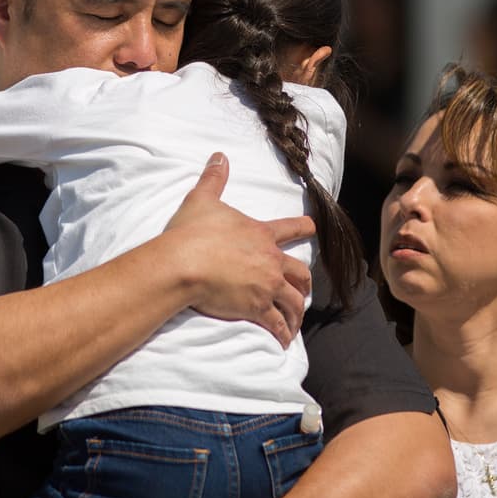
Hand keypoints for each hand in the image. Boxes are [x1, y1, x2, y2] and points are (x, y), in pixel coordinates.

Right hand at [165, 153, 313, 345]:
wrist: (183, 264)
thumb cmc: (191, 233)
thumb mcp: (202, 200)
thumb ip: (214, 178)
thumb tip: (218, 155)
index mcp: (260, 234)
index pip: (291, 228)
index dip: (304, 227)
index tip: (313, 228)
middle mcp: (270, 260)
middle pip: (300, 272)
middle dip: (304, 283)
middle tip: (304, 291)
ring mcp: (266, 285)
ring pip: (294, 301)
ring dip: (296, 313)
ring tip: (295, 324)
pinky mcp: (257, 308)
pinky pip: (277, 324)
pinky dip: (283, 334)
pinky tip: (283, 342)